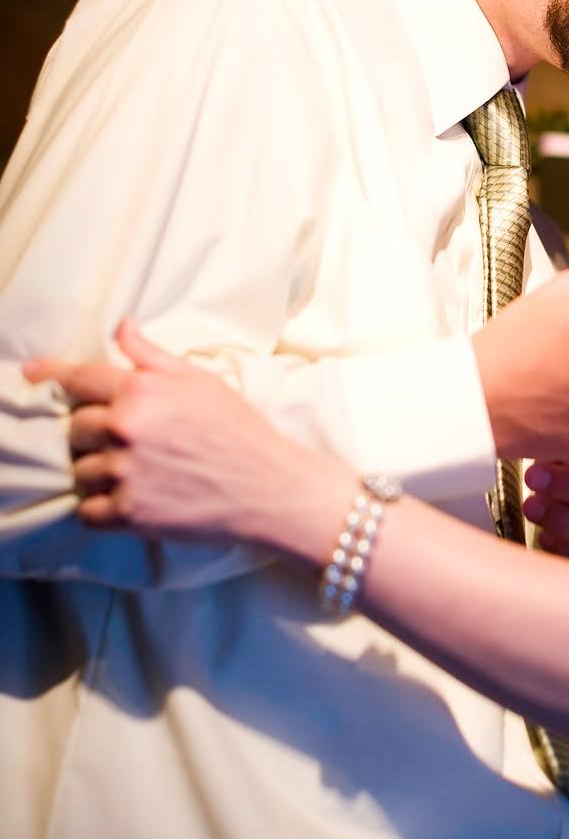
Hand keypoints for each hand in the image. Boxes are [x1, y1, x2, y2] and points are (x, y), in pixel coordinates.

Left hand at [22, 321, 349, 547]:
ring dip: (98, 472)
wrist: (267, 486)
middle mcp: (126, 428)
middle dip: (92, 433)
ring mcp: (125, 472)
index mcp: (140, 390)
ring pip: (80, 471)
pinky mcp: (129, 512)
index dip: (51, 375)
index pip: (78, 379)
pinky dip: (101, 508)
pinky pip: (87, 510)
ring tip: (134, 473)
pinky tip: (129, 500)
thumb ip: (151, 356)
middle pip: (75, 428)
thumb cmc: (238, 429)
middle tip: (126, 442)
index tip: (30, 375)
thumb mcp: (199, 380)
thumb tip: (121, 326)